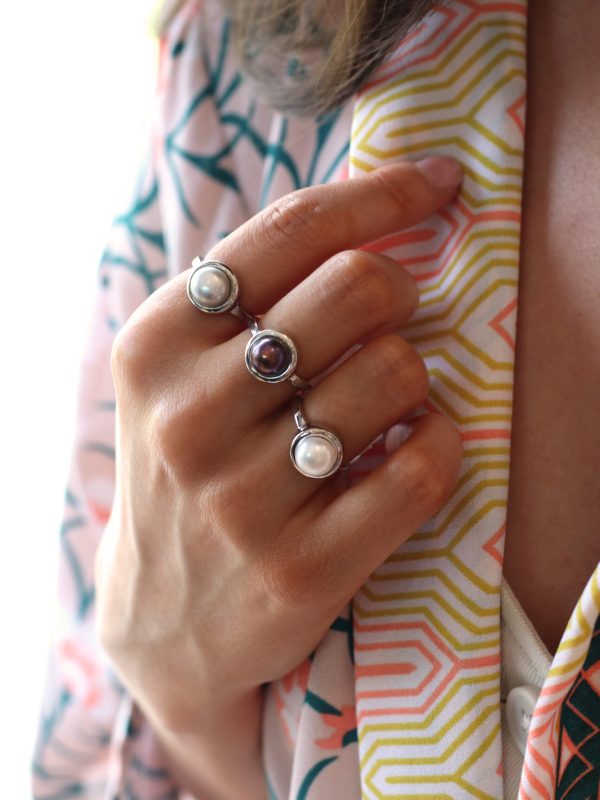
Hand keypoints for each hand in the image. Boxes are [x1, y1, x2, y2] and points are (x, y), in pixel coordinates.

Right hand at [95, 156, 462, 745]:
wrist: (167, 614)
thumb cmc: (188, 468)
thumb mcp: (179, 372)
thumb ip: (253, 296)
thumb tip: (378, 209)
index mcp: (156, 344)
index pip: (291, 230)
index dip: (383, 190)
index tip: (438, 182)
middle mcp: (189, 416)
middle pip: (356, 288)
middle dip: (400, 286)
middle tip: (396, 309)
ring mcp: (244, 498)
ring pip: (396, 373)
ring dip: (414, 372)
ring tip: (388, 394)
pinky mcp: (304, 569)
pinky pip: (422, 468)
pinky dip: (440, 441)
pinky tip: (416, 443)